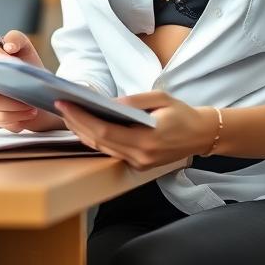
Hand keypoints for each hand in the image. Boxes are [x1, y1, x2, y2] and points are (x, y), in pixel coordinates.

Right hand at [0, 30, 63, 131]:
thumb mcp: (27, 50)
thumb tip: (8, 46)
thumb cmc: (30, 71)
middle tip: (26, 89)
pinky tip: (28, 115)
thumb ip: (17, 39)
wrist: (41, 94)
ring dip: (14, 106)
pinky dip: (16, 118)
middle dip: (5, 87)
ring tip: (32, 106)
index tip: (8, 60)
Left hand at [53, 90, 217, 169]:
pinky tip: (87, 127)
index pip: (104, 130)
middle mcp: (140, 156)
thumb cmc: (183, 114)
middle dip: (77, 124)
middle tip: (61, 107)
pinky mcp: (138, 166)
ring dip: (83, 132)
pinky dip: (97, 139)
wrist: (202, 135)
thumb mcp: (161, 98)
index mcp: (147, 139)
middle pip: (99, 141)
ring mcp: (139, 163)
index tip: (65, 103)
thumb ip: (133, 101)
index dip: (81, 118)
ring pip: (102, 149)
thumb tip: (106, 103)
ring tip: (70, 115)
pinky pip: (111, 152)